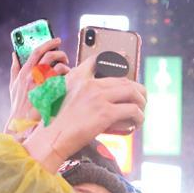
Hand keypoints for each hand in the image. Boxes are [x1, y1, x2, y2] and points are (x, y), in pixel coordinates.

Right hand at [5, 38, 69, 140]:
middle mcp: (33, 76)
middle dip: (60, 53)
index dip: (48, 43)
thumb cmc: (19, 105)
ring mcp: (43, 84)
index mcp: (24, 72)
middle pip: (49, 56)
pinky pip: (63, 81)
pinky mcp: (52, 93)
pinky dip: (67, 78)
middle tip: (64, 57)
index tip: (56, 40)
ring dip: (65, 66)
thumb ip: (14, 68)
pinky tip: (67, 80)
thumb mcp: (13, 85)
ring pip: (58, 67)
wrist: (22, 122)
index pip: (37, 51)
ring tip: (67, 69)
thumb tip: (14, 55)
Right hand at [23, 55, 146, 172]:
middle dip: (138, 90)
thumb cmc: (56, 123)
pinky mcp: (105, 113)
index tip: (124, 55)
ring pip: (133, 92)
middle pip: (124, 80)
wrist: (51, 137)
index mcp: (78, 77)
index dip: (115, 57)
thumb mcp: (63, 98)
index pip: (99, 60)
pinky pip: (133, 110)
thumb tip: (102, 100)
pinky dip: (139, 117)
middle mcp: (90, 84)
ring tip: (140, 114)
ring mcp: (98, 97)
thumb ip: (79, 93)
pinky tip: (137, 124)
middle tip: (140, 101)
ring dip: (141, 103)